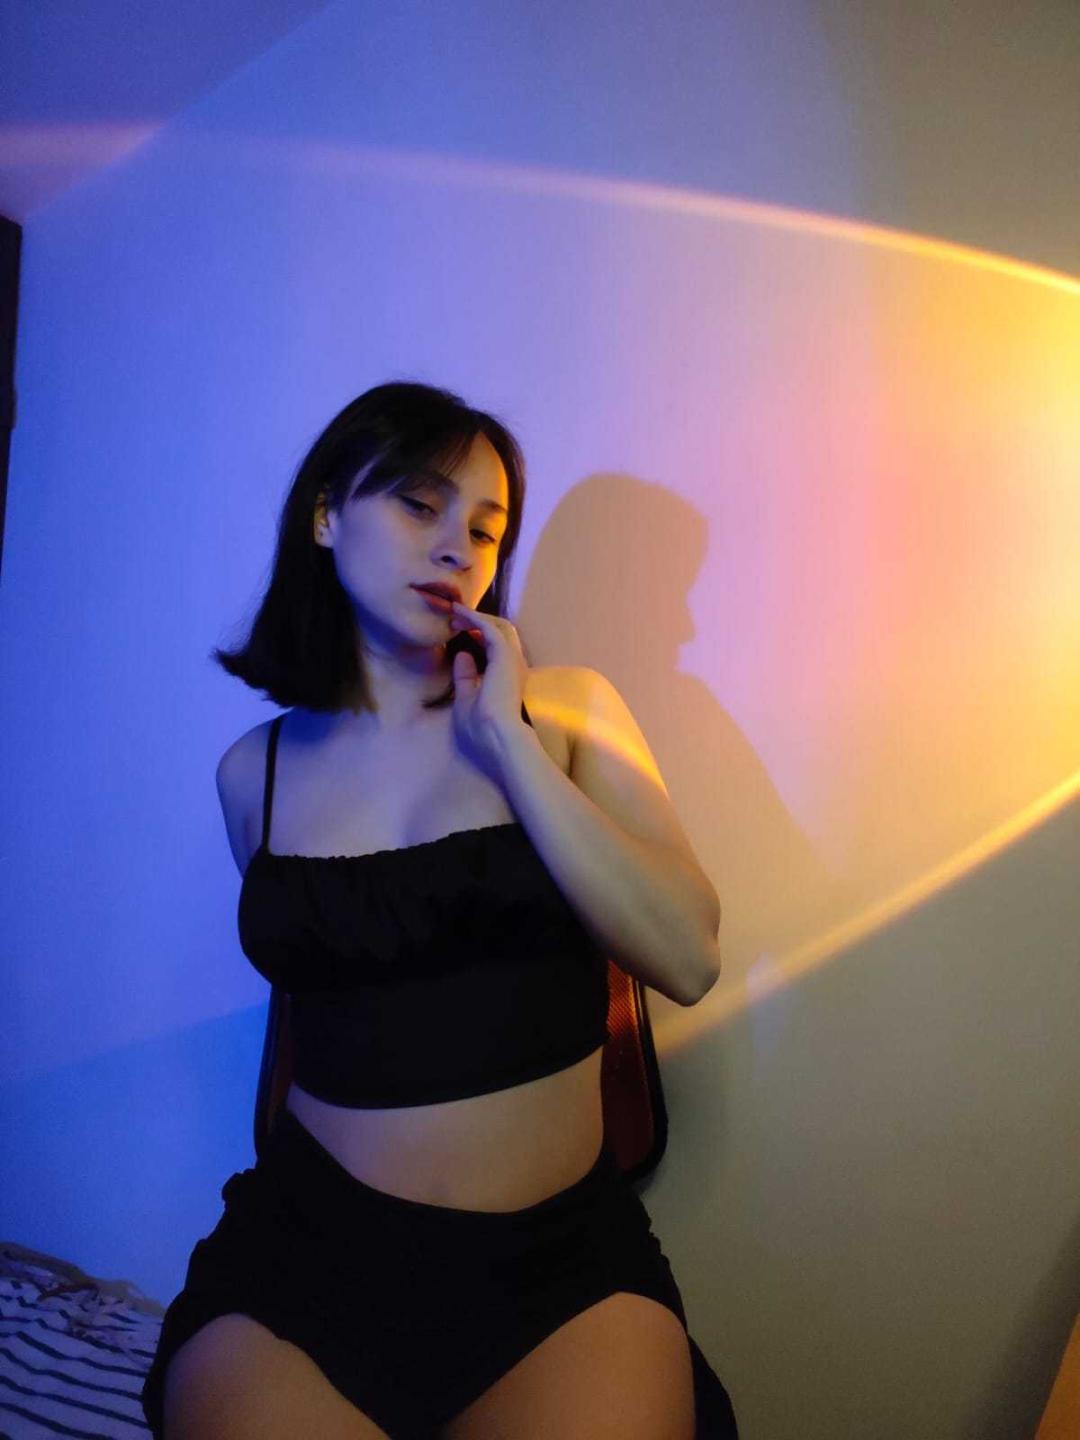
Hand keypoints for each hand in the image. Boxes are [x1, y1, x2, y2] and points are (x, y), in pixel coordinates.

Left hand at [447, 602, 529, 776]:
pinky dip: (474, 619)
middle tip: (455, 616)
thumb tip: (462, 654)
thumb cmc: (481, 728)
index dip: (480, 636)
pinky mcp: (504, 655)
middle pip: (501, 633)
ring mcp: (512, 659)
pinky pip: (489, 628)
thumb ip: (465, 676)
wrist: (495, 736)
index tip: (459, 630)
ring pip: (498, 626)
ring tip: (455, 612)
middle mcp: (515, 665)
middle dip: (479, 622)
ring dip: (476, 617)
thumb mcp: (467, 699)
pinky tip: (459, 614)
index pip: (497, 649)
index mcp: (508, 678)